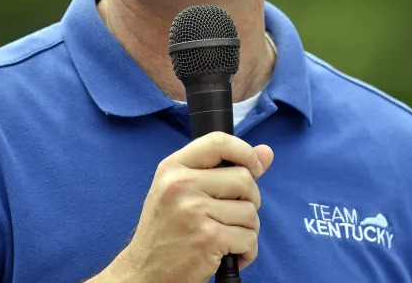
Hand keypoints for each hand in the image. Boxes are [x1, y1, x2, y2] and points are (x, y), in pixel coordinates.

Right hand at [90, 132, 274, 282]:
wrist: (145, 272)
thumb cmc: (167, 231)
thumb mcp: (183, 191)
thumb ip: (224, 169)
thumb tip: (266, 152)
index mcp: (173, 168)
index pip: (219, 141)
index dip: (245, 152)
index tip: (254, 169)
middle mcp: (180, 184)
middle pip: (243, 178)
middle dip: (250, 201)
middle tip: (233, 217)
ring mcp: (194, 211)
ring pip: (250, 212)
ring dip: (247, 230)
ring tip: (226, 238)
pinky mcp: (208, 238)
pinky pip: (249, 238)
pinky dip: (246, 251)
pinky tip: (228, 255)